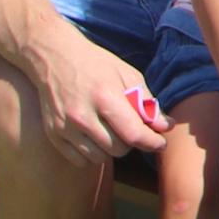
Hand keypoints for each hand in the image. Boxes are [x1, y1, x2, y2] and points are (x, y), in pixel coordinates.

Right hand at [31, 37, 162, 164]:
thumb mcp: (127, 75)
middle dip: (131, 142)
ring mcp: (65, 127)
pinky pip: (81, 161)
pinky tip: (95, 137)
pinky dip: (92, 154)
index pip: (134, 134)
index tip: (160, 143)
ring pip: (100, 158)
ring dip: (112, 149)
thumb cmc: (96, 65)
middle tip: (131, 128)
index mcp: (104, 97)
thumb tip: (164, 127)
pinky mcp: (53, 134)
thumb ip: (147, 103)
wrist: (55, 58)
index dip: (152, 142)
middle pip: (118, 149)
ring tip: (112, 130)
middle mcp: (82, 115)